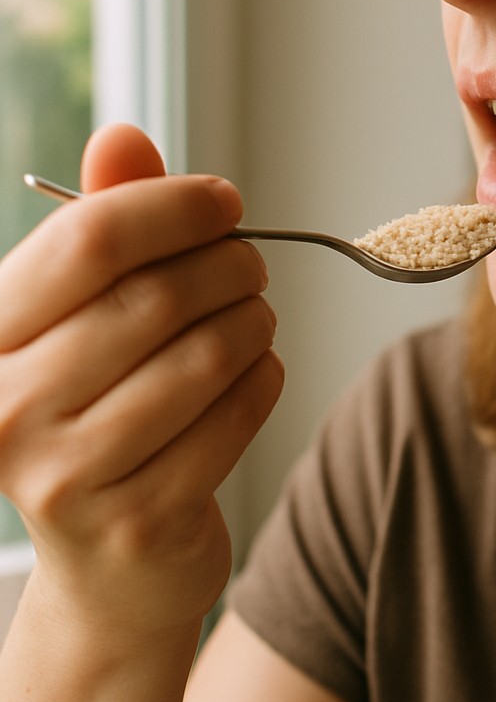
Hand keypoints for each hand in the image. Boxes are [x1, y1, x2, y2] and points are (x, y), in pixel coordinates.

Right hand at [0, 125, 283, 640]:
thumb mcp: (79, 327)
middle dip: (228, 266)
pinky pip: (233, 418)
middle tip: (252, 265)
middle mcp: (6, 410)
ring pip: (203, 357)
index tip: (225, 202)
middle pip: (156, 298)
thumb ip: (99, 234)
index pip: (89, 242)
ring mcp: (69, 475)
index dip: (173, 208)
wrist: (112, 566)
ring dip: (253, 323)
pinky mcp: (140, 519)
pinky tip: (259, 370)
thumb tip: (125, 134)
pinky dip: (263, 380)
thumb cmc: (97, 422)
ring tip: (257, 318)